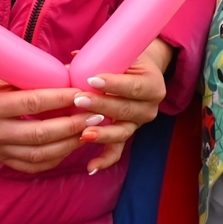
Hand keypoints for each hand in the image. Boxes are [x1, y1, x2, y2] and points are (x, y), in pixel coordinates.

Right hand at [0, 58, 95, 173]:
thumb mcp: (1, 71)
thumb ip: (33, 75)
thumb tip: (73, 72)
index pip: (32, 104)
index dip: (61, 99)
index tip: (83, 93)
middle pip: (40, 134)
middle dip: (72, 125)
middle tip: (95, 115)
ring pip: (40, 154)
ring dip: (69, 144)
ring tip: (90, 130)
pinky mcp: (1, 160)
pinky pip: (33, 166)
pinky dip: (56, 158)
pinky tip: (72, 145)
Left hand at [73, 39, 172, 174]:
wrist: (142, 72)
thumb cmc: (129, 60)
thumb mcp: (122, 55)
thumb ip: (100, 58)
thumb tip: (70, 63)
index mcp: (153, 85)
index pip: (134, 86)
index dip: (114, 84)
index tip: (92, 79)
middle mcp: (149, 108)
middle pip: (125, 110)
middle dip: (101, 106)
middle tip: (79, 100)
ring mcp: (138, 124)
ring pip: (121, 131)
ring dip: (101, 133)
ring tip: (83, 133)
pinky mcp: (127, 134)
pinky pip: (117, 150)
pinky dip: (104, 159)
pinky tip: (91, 168)